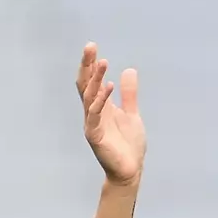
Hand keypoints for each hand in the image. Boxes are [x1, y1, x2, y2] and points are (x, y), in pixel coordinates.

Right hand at [78, 42, 144, 185]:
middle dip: (87, 65)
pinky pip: (95, 115)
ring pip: (89, 97)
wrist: (130, 170)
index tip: (92, 47)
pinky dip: (100, 100)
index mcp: (101, 107)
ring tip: (103, 61)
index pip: (92, 82)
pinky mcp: (95, 136)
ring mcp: (93, 124)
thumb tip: (129, 71)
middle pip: (85, 85)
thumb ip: (129, 95)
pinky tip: (109, 86)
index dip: (91, 65)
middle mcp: (93, 113)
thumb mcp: (132, 114)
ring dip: (95, 79)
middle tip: (90, 46)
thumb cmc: (128, 145)